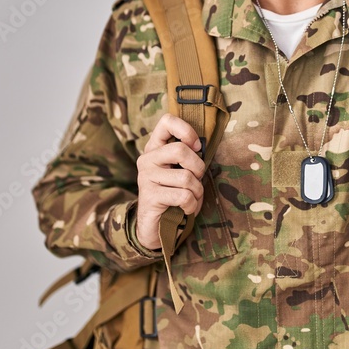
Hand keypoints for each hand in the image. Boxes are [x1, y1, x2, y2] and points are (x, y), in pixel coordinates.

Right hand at [135, 113, 204, 250]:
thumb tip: (203, 146)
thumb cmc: (174, 195)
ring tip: (192, 198)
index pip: (167, 121)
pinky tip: (186, 208)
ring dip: (197, 191)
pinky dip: (192, 204)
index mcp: (155, 147)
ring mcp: (146, 177)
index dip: (187, 130)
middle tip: (197, 180)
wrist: (156, 227)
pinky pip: (184, 195)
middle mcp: (147, 159)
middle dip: (198, 168)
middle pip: (181, 150)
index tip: (197, 146)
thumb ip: (188, 156)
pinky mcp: (149, 196)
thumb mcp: (181, 171)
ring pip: (186, 177)